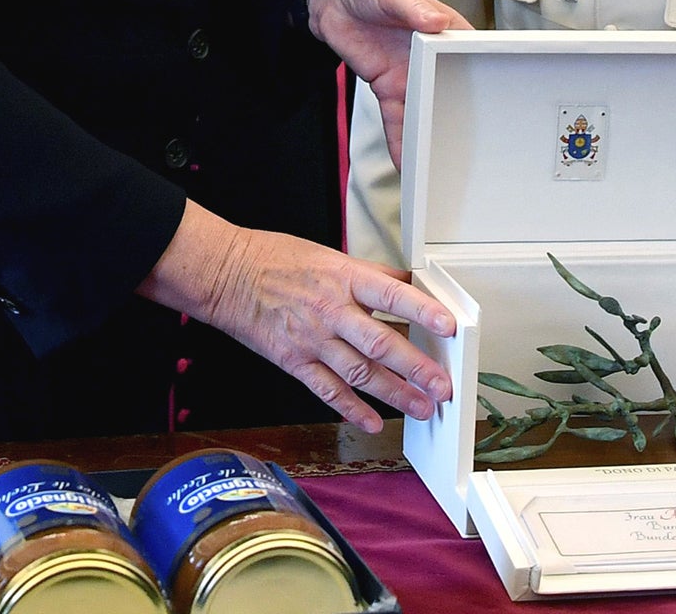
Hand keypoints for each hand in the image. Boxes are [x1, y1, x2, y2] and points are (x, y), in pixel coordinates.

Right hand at [139, 201, 456, 431]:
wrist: (226, 275)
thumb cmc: (274, 258)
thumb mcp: (328, 254)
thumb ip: (369, 274)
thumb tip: (406, 284)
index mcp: (342, 278)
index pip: (392, 296)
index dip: (423, 312)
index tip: (449, 327)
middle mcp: (331, 311)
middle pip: (381, 344)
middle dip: (416, 368)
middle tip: (443, 386)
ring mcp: (312, 340)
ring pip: (360, 373)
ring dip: (394, 393)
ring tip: (421, 407)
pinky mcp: (294, 362)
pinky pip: (327, 390)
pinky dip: (352, 409)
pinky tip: (373, 421)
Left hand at [305, 0, 471, 166]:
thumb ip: (413, 7)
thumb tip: (436, 21)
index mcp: (442, 30)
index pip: (469, 57)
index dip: (483, 78)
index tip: (496, 103)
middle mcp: (430, 56)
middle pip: (450, 91)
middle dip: (461, 117)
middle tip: (475, 148)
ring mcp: (409, 74)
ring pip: (425, 110)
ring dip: (432, 135)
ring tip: (444, 164)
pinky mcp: (386, 86)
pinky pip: (396, 118)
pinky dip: (401, 139)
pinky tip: (408, 161)